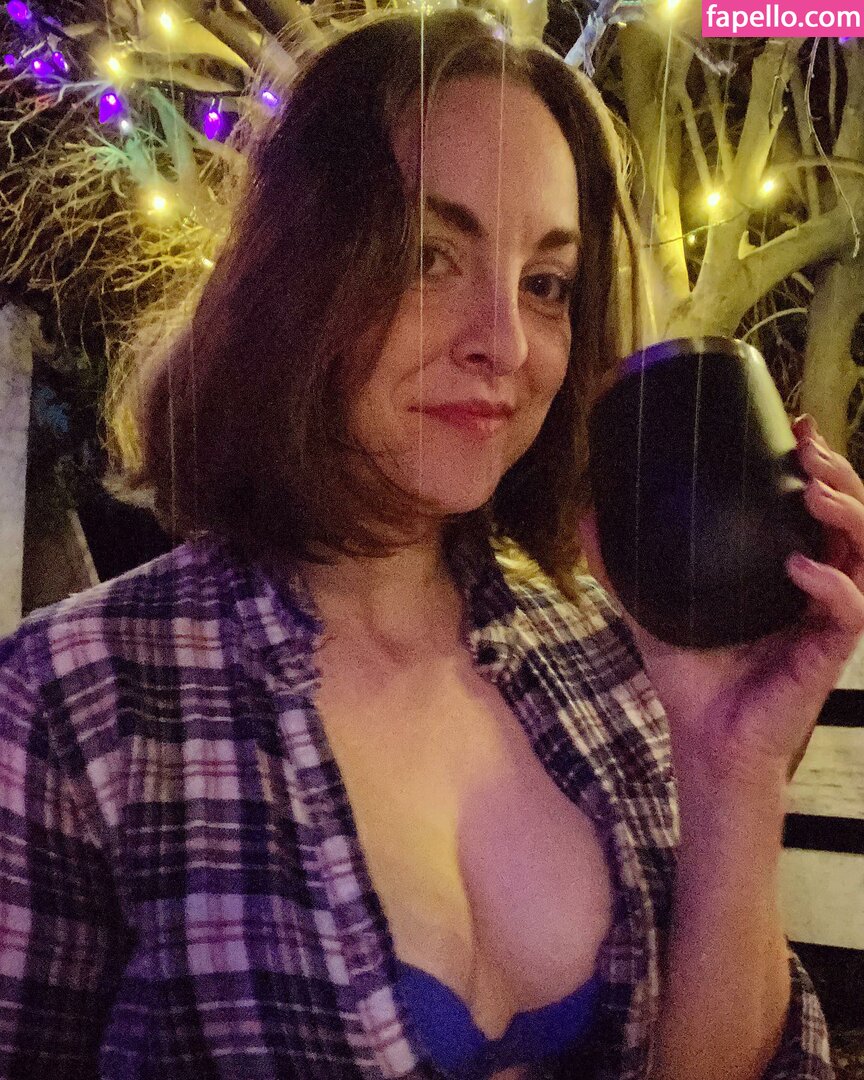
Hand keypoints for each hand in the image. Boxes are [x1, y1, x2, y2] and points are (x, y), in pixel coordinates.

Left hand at [580, 415, 863, 793]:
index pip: (817, 504)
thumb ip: (621, 563)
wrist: (702, 736)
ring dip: (849, 515)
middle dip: (840, 475)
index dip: (819, 463)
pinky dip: (831, 585)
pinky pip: (849, 610)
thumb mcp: (649, 605)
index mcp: (785, 566)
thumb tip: (588, 514)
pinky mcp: (827, 653)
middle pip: (852, 516)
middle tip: (808, 448)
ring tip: (813, 492)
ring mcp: (825, 616)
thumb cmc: (689, 671)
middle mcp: (815, 584)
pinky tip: (798, 567)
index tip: (797, 426)